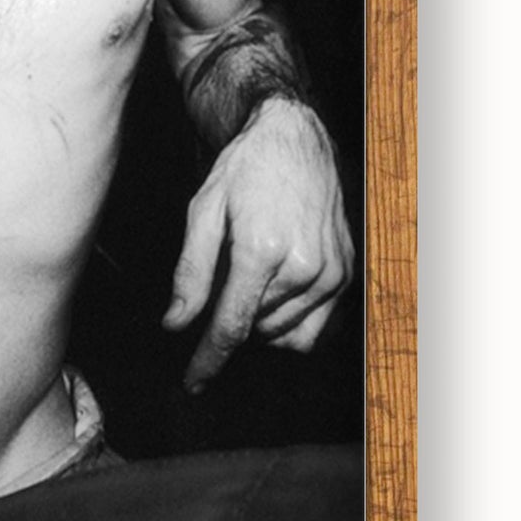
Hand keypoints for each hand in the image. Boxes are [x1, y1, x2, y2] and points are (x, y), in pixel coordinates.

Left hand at [162, 96, 353, 390]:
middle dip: (228, 315)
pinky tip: (273, 291)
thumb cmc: (244, 169)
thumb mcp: (203, 211)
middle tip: (223, 272)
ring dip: (257, 318)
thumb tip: (175, 324)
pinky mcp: (345, 274)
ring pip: (281, 332)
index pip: (232, 325)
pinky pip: (312, 328)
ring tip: (249, 269)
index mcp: (262, 249)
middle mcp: (304, 265)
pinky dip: (286, 323)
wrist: (294, 138)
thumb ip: (190, 274)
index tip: (192, 383)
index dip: (208, 359)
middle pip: (253, 328)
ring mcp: (331, 272)